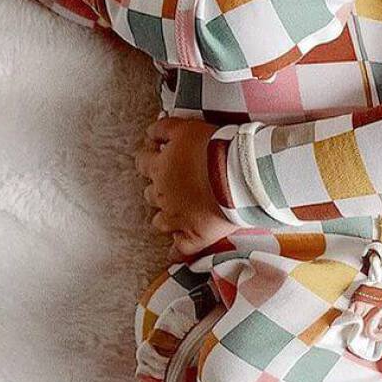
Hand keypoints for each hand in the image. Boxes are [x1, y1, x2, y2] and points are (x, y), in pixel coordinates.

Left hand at [135, 116, 233, 259]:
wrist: (239, 173)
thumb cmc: (215, 148)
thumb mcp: (186, 127)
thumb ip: (164, 128)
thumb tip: (152, 130)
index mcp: (159, 168)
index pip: (142, 162)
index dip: (149, 158)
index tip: (157, 156)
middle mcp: (162, 195)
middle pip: (150, 194)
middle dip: (158, 189)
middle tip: (174, 185)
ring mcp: (177, 218)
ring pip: (160, 222)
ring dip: (165, 217)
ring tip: (177, 214)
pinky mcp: (195, 236)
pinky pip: (180, 249)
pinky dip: (176, 252)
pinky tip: (175, 254)